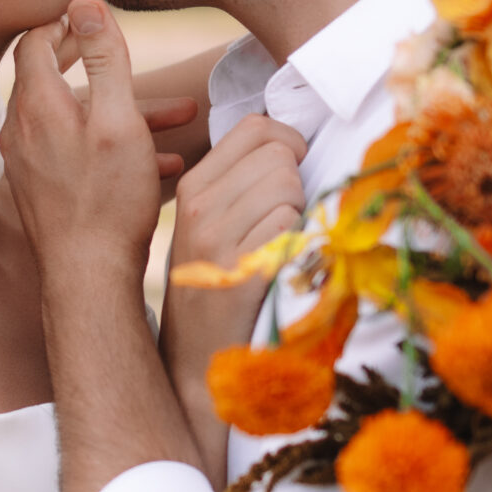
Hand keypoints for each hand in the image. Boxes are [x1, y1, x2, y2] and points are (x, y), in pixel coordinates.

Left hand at [3, 0, 171, 288]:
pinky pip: (77, 151)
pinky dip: (112, 145)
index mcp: (36, 105)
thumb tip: (85, 0)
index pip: (35, 40)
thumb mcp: (118, 119)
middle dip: (98, 60)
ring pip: (76, 118)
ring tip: (180, 115)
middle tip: (121, 44)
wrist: (88, 278)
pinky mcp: (43, 189)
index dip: (65, 19)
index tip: (95, 13)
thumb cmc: (108, 200)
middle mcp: (22, 130)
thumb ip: (105, 56)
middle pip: (53, 76)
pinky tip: (161, 162)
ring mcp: (29, 162)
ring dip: (122, 111)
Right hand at [160, 116, 307, 483]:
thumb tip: (292, 146)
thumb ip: (239, 184)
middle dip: (297, 181)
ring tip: (279, 246)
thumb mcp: (209, 229)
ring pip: (289, 185)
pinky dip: (299, 243)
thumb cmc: (214, 291)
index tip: (294, 170)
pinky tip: (280, 267)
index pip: (254, 128)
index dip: (288, 141)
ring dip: (300, 213)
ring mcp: (217, 237)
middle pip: (278, 154)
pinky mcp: (242, 267)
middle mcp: (199, 206)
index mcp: (192, 188)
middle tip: (285, 221)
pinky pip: (292, 224)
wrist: (197, 363)